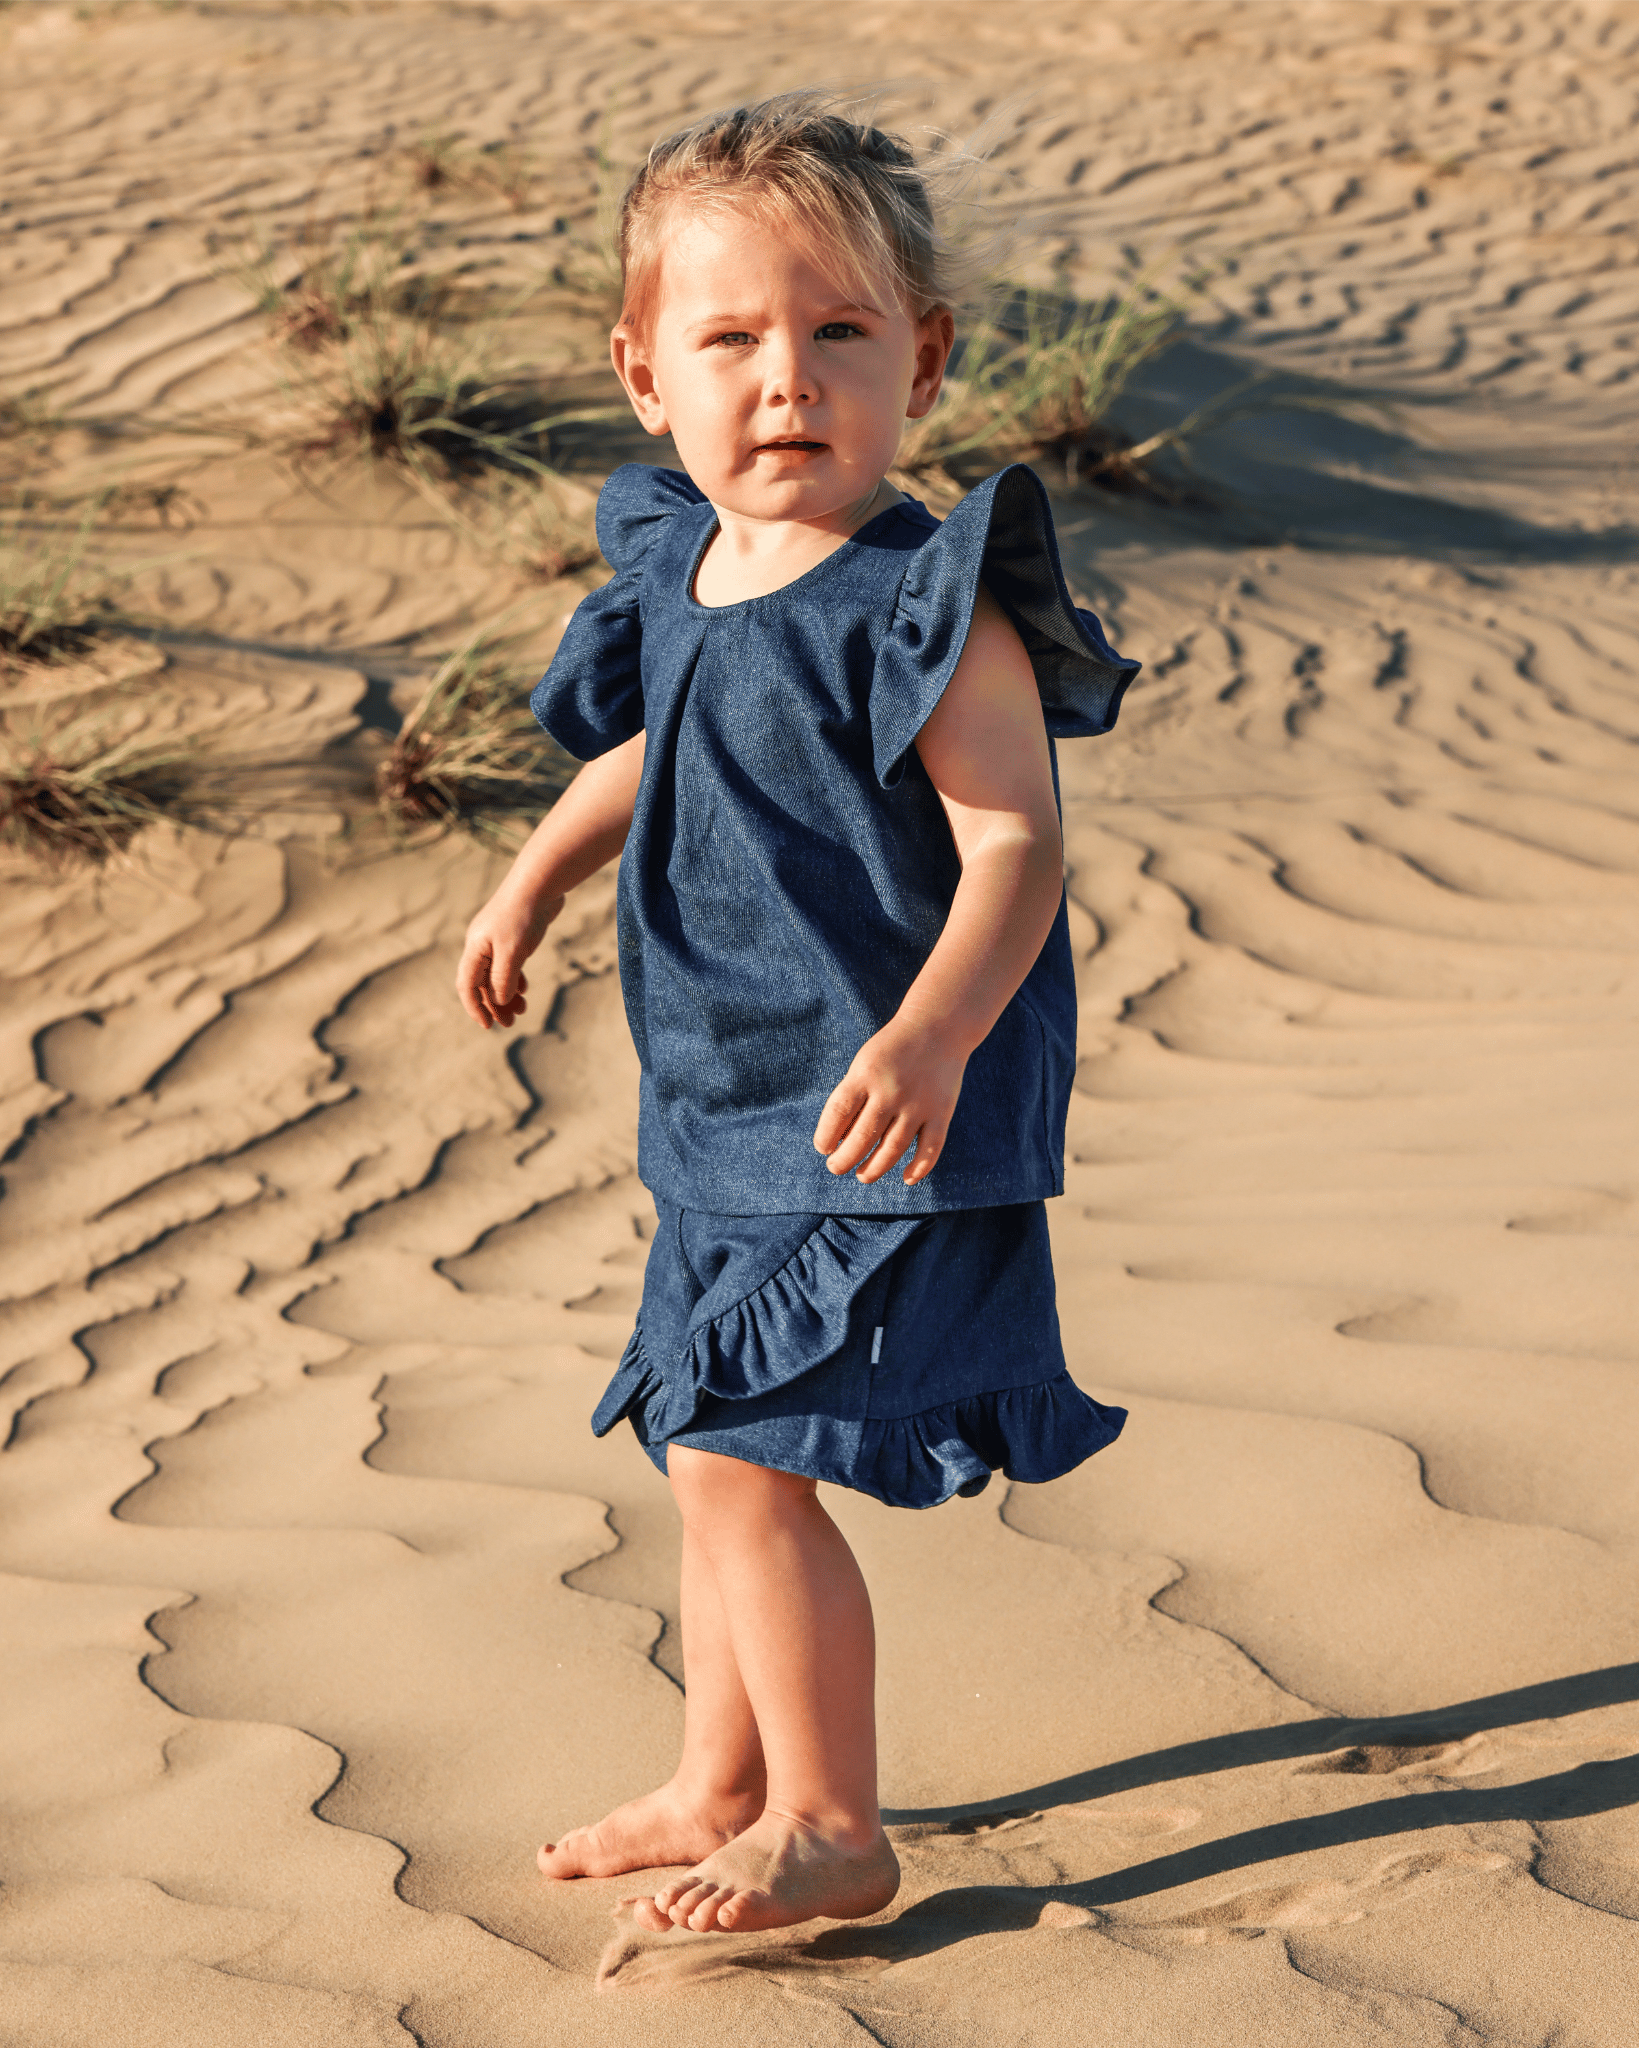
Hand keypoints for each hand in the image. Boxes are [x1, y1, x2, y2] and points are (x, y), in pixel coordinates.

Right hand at [456, 885, 564, 1029]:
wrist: (540, 882)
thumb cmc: (523, 915)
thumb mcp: (512, 952)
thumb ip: (503, 979)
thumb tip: (500, 1002)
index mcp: (475, 949)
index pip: (467, 986)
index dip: (475, 1008)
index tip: (488, 1026)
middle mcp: (481, 945)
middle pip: (482, 983)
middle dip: (494, 1006)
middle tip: (509, 1024)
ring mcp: (497, 940)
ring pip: (496, 975)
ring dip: (506, 995)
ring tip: (521, 1010)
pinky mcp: (513, 937)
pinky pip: (508, 965)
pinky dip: (515, 979)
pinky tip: (524, 989)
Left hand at [813, 1015, 968, 1185]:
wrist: (938, 1027)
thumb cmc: (892, 1051)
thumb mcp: (865, 1064)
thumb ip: (853, 1098)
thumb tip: (839, 1142)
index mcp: (865, 1075)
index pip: (837, 1113)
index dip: (826, 1137)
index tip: (823, 1148)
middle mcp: (891, 1091)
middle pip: (862, 1138)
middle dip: (844, 1160)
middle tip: (837, 1168)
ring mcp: (918, 1104)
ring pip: (892, 1149)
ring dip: (873, 1169)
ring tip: (862, 1176)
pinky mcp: (941, 1112)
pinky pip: (929, 1149)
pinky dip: (918, 1168)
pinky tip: (905, 1178)